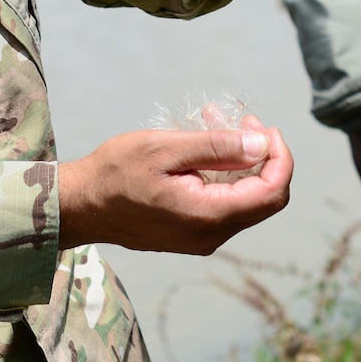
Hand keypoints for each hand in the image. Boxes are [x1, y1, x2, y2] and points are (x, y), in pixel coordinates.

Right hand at [58, 120, 293, 253]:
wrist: (79, 206)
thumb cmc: (115, 172)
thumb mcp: (166, 148)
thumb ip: (218, 148)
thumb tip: (262, 146)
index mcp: (208, 216)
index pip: (272, 192)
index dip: (281, 157)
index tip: (264, 128)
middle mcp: (211, 235)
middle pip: (265, 198)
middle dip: (263, 156)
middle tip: (243, 123)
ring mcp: (202, 238)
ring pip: (245, 200)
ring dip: (241, 161)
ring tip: (217, 123)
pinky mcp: (192, 233)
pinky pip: (224, 205)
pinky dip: (224, 174)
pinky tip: (204, 148)